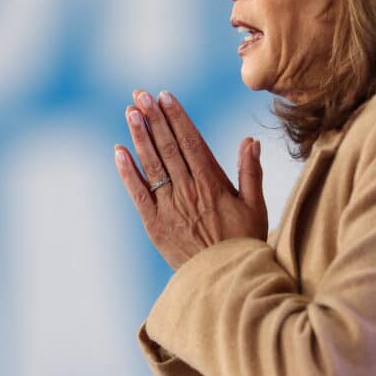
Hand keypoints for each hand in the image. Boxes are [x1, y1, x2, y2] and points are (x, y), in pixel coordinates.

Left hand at [114, 90, 267, 269]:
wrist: (225, 281)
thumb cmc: (243, 243)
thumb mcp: (255, 207)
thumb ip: (252, 172)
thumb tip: (251, 141)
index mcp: (213, 184)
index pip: (192, 142)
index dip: (177, 118)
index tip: (165, 97)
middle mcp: (189, 191)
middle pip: (168, 147)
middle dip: (154, 118)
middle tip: (140, 94)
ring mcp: (170, 207)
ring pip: (152, 165)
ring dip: (140, 136)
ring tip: (130, 112)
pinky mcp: (155, 224)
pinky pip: (138, 193)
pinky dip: (128, 172)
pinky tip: (119, 151)